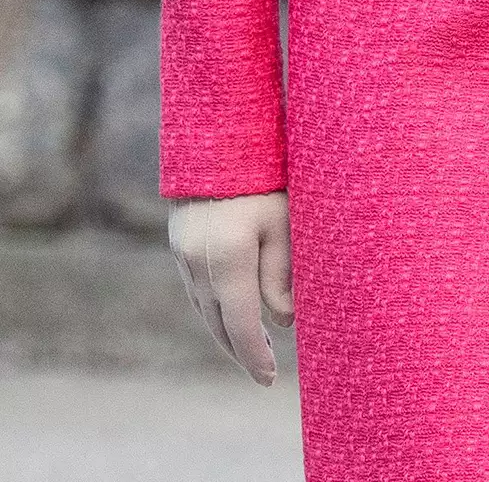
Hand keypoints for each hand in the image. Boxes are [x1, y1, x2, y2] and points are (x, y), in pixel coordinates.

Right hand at [168, 191, 293, 384]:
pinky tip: (230, 309)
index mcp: (229, 261)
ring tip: (251, 345)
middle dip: (240, 351)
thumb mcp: (285, 222)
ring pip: (203, 308)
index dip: (256, 356)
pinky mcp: (178, 242)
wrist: (218, 134)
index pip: (242, 326)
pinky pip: (194, 288)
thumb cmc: (265, 174)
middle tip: (263, 370)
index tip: (269, 379)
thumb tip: (285, 321)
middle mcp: (198, 263)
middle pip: (218, 324)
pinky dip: (212, 306)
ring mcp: (183, 253)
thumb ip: (283, 275)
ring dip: (225, 330)